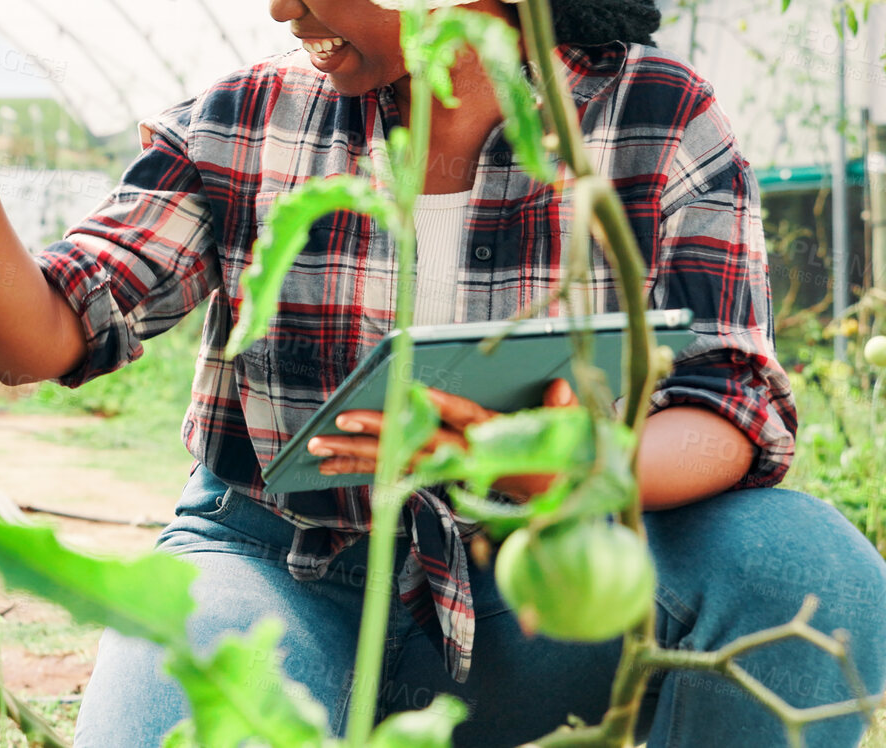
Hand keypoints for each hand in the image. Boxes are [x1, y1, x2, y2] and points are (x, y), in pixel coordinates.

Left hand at [306, 379, 577, 500]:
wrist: (552, 500)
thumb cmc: (557, 454)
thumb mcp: (567, 431)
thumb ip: (561, 407)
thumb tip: (559, 386)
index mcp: (495, 439)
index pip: (463, 417)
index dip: (437, 406)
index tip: (415, 393)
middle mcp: (465, 456)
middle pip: (416, 442)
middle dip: (375, 433)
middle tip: (336, 422)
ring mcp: (447, 469)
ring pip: (397, 460)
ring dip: (355, 455)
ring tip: (317, 448)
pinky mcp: (434, 475)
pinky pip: (394, 472)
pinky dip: (362, 468)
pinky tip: (331, 464)